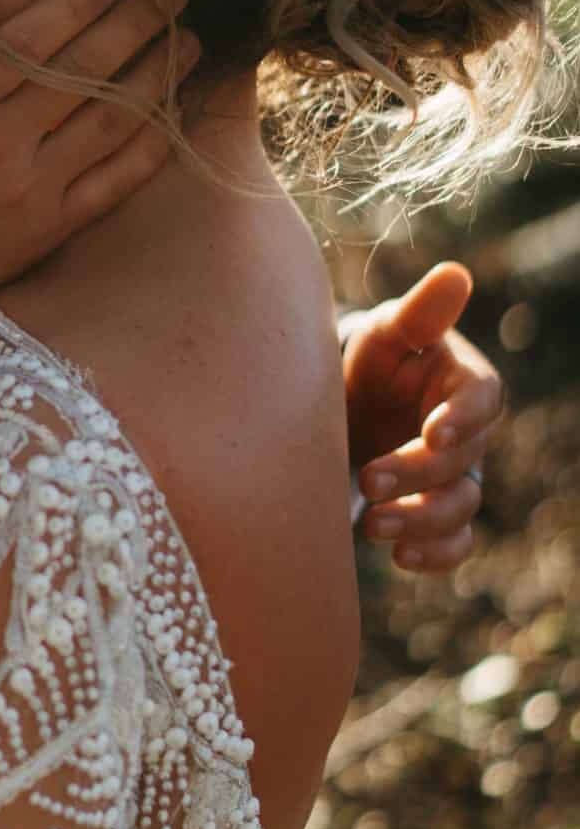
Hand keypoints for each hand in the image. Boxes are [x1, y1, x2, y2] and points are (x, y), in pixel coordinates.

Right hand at [0, 0, 197, 350]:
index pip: (24, 43)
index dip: (74, 3)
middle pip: (79, 72)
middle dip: (133, 23)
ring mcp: (30, 190)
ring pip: (108, 121)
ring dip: (155, 76)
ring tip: (188, 39)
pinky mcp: (52, 228)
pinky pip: (114, 181)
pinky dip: (151, 146)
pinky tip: (176, 113)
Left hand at [343, 261, 503, 573]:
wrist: (345, 406)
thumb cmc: (372, 361)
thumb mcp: (387, 333)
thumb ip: (420, 314)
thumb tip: (454, 273)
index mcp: (464, 382)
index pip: (482, 399)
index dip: (464, 417)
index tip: (435, 432)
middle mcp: (469, 433)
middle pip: (462, 459)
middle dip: (417, 472)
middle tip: (368, 479)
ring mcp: (457, 477)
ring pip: (460, 506)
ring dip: (421, 519)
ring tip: (372, 525)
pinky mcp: (438, 512)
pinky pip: (453, 542)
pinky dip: (433, 554)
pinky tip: (398, 556)